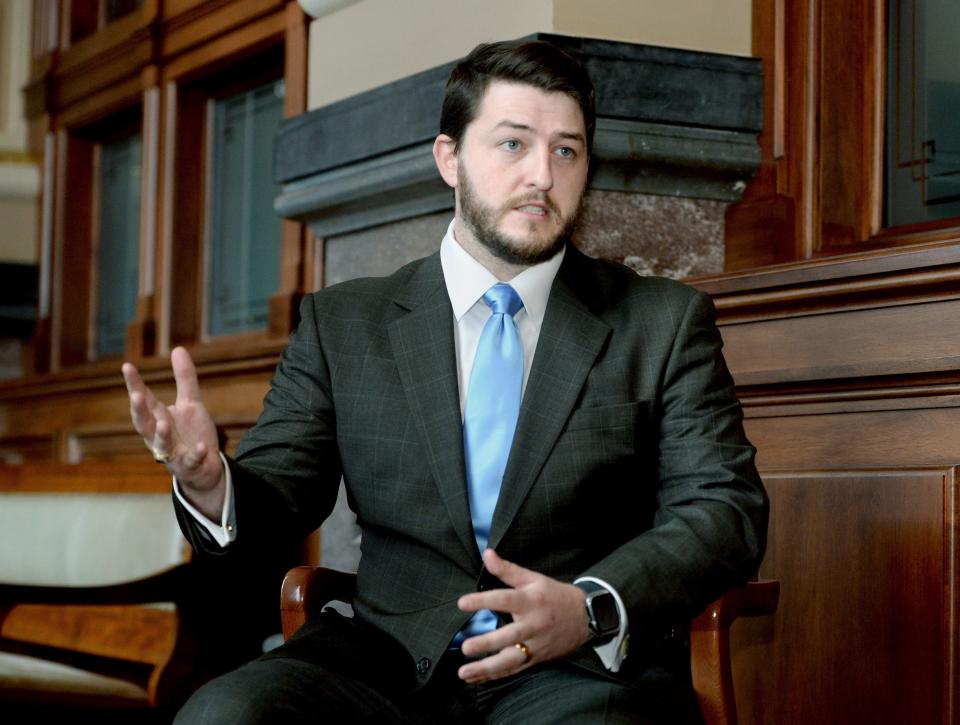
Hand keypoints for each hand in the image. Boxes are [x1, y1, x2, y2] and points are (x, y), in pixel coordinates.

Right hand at [122, 347, 224, 518]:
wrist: (205, 467)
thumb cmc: (191, 433)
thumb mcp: (191, 403)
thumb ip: (185, 379)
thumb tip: (178, 349)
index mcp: (158, 418)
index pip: (143, 399)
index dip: (134, 384)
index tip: (127, 366)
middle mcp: (159, 436)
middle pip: (143, 423)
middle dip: (139, 411)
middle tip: (136, 396)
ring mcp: (172, 453)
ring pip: (161, 445)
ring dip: (161, 434)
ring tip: (163, 423)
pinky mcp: (188, 465)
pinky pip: (191, 460)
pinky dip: (195, 454)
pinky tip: (201, 447)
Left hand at [456, 549, 590, 682]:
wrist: (586, 618)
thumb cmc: (554, 596)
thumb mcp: (533, 578)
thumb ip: (507, 569)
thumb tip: (487, 553)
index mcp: (531, 602)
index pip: (505, 599)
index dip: (483, 601)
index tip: (462, 603)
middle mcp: (533, 625)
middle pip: (510, 636)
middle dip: (488, 644)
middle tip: (466, 647)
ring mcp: (536, 645)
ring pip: (512, 660)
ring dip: (487, 668)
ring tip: (464, 672)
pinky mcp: (537, 659)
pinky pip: (515, 669)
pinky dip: (495, 675)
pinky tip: (476, 678)